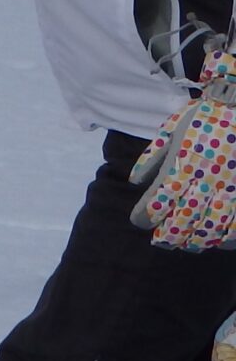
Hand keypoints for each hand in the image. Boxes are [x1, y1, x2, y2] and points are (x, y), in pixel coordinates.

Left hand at [133, 45, 235, 250]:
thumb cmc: (205, 117)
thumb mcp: (171, 130)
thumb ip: (151, 157)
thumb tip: (134, 182)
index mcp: (180, 167)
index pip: (155, 204)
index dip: (143, 219)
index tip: (140, 221)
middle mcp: (203, 182)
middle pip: (180, 224)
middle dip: (167, 237)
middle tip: (162, 239)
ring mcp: (229, 188)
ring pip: (210, 230)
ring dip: (195, 242)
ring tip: (188, 243)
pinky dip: (227, 238)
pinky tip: (219, 240)